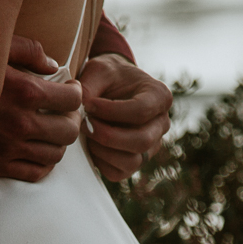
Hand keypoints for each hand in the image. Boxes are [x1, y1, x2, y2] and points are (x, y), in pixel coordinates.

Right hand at [0, 35, 84, 181]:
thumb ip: (28, 50)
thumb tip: (53, 66)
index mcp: (25, 91)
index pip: (72, 99)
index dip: (76, 93)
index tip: (71, 89)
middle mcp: (21, 123)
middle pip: (69, 130)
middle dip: (72, 119)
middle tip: (66, 111)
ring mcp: (10, 148)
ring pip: (56, 154)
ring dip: (60, 142)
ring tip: (53, 129)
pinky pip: (36, 172)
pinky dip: (44, 163)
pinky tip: (39, 148)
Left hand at [79, 54, 171, 181]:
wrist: (111, 87)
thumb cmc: (108, 77)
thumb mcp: (98, 70)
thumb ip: (89, 85)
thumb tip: (81, 106)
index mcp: (160, 97)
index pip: (141, 111)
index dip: (111, 111)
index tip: (88, 105)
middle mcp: (161, 124)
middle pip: (142, 141)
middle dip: (108, 136)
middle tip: (85, 123)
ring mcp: (151, 145)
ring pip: (132, 161)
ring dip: (103, 150)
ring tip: (87, 132)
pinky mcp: (136, 161)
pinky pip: (119, 172)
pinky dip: (100, 161)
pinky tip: (90, 143)